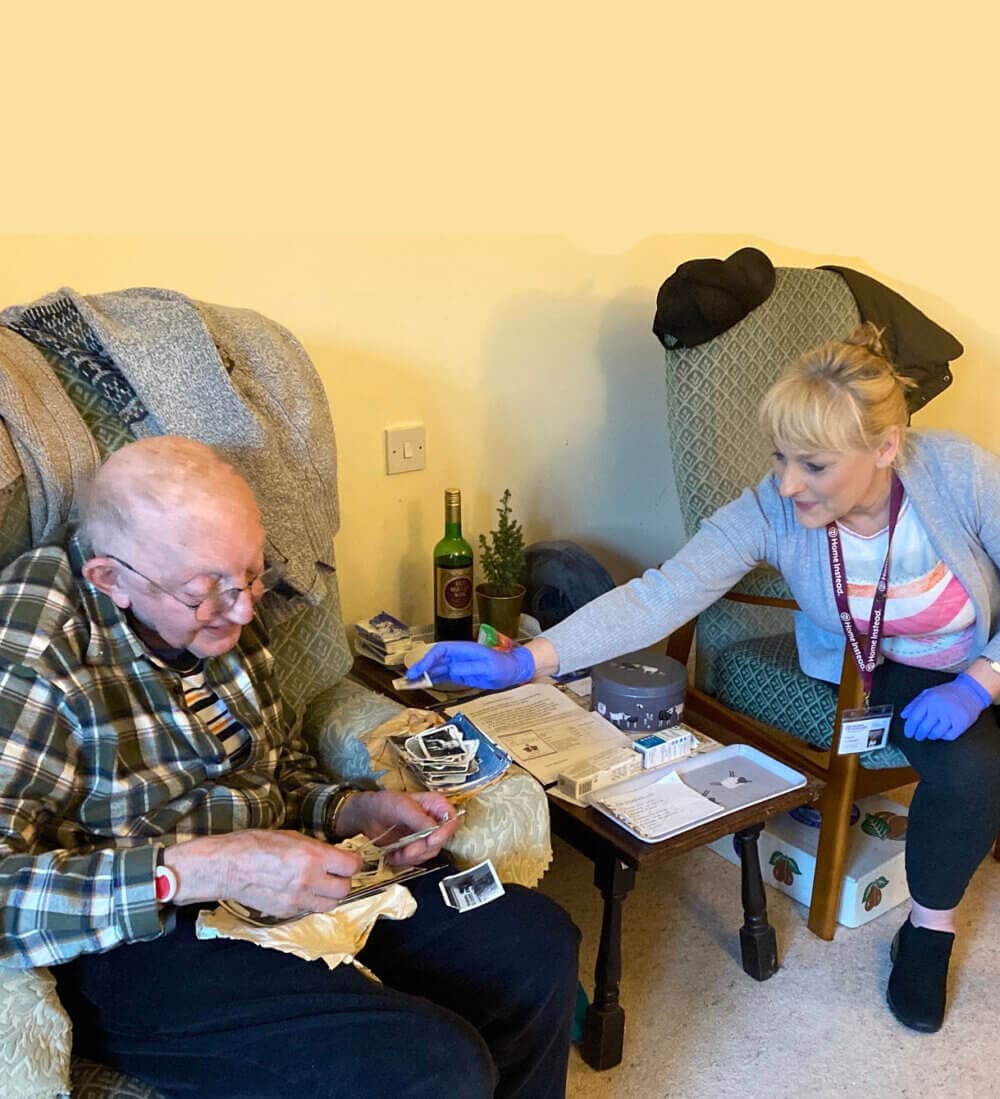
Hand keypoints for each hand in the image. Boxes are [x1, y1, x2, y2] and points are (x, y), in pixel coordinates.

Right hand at [163, 829, 361, 917]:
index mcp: (312, 856)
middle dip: (343, 880)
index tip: (349, 859)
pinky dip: (312, 902)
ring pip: (331, 905)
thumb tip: (333, 855)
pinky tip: (302, 891)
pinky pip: (310, 911)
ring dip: (330, 895)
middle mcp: (309, 880)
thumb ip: (316, 848)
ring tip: (320, 884)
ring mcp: (298, 900)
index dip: (353, 861)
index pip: (351, 865)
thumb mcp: (292, 836)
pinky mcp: (286, 912)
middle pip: (345, 889)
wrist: (228, 866)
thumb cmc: (256, 844)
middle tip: (335, 872)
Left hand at [336, 790, 462, 866]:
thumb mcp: (402, 806)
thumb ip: (419, 818)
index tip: (431, 840)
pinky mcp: (415, 847)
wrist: (367, 816)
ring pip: (429, 852)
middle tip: (409, 849)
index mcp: (435, 805)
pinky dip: (406, 861)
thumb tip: (434, 829)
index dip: (444, 832)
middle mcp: (433, 821)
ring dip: (413, 856)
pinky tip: (394, 855)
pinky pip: (418, 859)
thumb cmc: (384, 803)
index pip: (451, 820)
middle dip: (423, 848)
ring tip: (398, 852)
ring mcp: (424, 835)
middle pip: (440, 840)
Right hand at [407, 641, 534, 689]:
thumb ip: (470, 668)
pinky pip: (442, 675)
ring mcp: (459, 664)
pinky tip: (424, 683)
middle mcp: (459, 655)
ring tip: (412, 682)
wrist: (514, 670)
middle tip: (409, 678)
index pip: (441, 650)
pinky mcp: (460, 673)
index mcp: (464, 649)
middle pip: (435, 658)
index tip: (418, 669)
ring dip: (424, 674)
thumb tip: (452, 670)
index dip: (427, 659)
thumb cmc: (504, 666)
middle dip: (421, 666)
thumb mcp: (488, 668)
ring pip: (436, 667)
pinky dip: (432, 679)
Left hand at [900, 672, 991, 740]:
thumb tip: (904, 716)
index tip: (908, 734)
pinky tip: (942, 732)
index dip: (909, 728)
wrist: (970, 691)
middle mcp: (939, 707)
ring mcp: (951, 715)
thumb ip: (914, 704)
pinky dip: (944, 736)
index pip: (914, 718)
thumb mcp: (927, 693)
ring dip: (931, 736)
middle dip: (919, 734)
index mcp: (929, 699)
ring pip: (936, 733)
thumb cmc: (947, 693)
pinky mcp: (961, 723)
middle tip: (918, 736)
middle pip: (924, 727)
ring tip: (930, 734)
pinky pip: (949, 736)